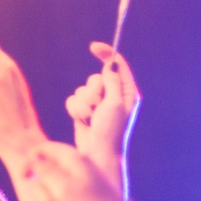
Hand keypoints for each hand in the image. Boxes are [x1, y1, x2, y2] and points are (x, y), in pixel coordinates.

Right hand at [21, 140, 131, 200]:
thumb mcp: (63, 187)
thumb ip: (44, 170)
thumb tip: (33, 158)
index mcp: (73, 161)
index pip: (43, 149)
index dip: (29, 161)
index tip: (24, 178)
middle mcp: (75, 175)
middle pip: (42, 182)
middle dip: (47, 200)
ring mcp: (77, 194)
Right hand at [64, 43, 140, 192]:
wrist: (96, 153)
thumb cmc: (110, 131)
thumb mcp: (115, 104)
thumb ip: (112, 83)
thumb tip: (109, 67)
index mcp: (127, 93)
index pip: (117, 66)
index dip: (107, 54)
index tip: (94, 47)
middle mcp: (113, 96)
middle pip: (95, 78)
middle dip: (92, 91)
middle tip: (97, 107)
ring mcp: (97, 104)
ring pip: (81, 89)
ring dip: (83, 104)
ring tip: (90, 118)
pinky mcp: (84, 110)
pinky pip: (72, 99)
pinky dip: (75, 110)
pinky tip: (82, 121)